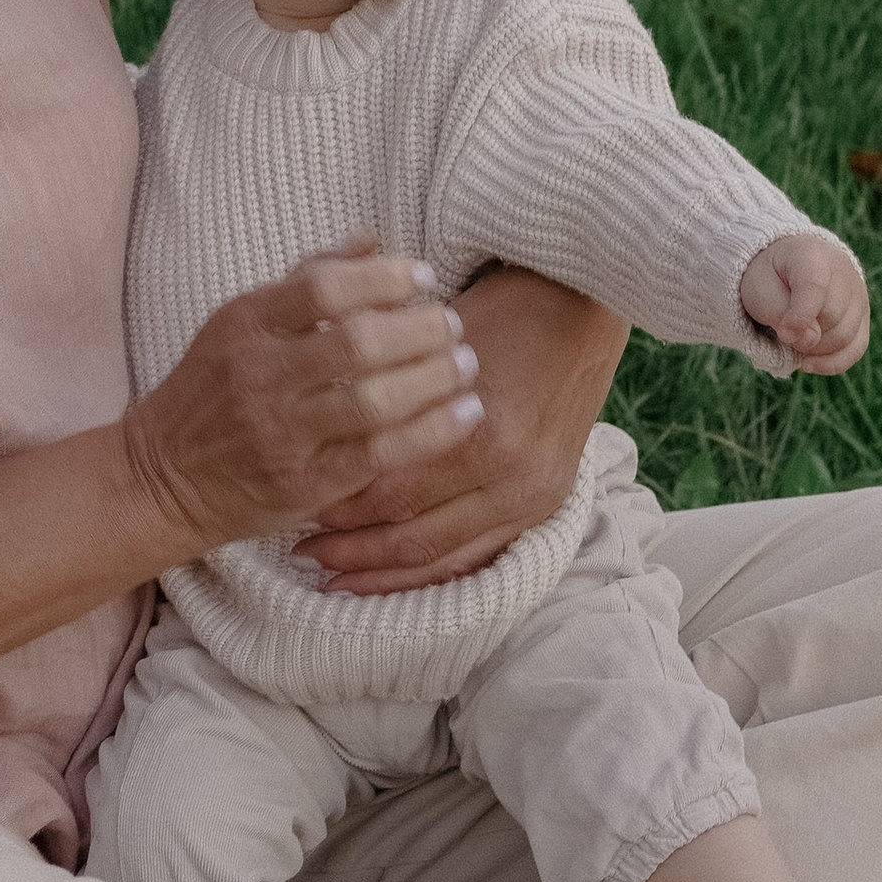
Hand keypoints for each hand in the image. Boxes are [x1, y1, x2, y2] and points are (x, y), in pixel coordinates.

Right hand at [123, 243, 482, 558]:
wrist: (161, 479)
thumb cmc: (210, 392)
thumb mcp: (239, 323)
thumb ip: (306, 279)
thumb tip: (374, 240)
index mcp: (245, 324)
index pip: (325, 287)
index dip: (385, 278)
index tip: (423, 276)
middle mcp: (260, 376)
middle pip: (359, 343)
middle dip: (422, 330)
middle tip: (453, 325)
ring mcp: (281, 434)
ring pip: (375, 401)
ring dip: (435, 379)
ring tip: (466, 365)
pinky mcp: (302, 485)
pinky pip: (381, 456)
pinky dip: (432, 432)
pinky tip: (465, 414)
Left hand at [302, 267, 628, 594]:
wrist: (585, 303)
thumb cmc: (501, 309)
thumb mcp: (432, 345)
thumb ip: (388, 394)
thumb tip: (325, 441)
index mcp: (483, 434)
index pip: (391, 489)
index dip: (338, 503)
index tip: (295, 505)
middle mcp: (513, 476)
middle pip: (414, 532)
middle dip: (352, 548)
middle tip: (302, 551)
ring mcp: (535, 495)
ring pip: (444, 555)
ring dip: (386, 571)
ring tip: (335, 578)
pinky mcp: (546, 503)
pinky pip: (479, 555)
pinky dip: (431, 570)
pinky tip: (393, 578)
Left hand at [740, 230, 868, 372]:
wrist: (784, 268)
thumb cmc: (769, 279)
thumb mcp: (759, 291)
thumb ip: (780, 314)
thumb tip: (811, 340)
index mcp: (811, 255)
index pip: (815, 287)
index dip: (799, 317)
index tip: (783, 334)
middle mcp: (843, 270)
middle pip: (831, 317)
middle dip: (803, 335)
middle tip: (782, 330)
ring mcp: (858, 293)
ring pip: (845, 337)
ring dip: (814, 349)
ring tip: (794, 338)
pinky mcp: (863, 314)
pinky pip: (856, 348)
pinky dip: (831, 362)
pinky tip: (808, 363)